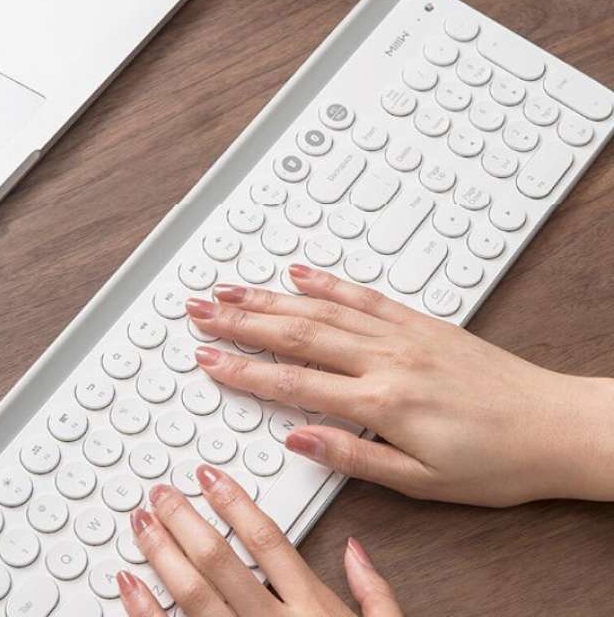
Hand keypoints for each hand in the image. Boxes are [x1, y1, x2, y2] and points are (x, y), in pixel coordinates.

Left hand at [117, 465, 402, 616]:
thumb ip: (376, 593)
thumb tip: (355, 548)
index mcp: (313, 611)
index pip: (267, 540)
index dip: (234, 503)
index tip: (208, 477)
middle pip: (221, 560)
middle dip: (185, 520)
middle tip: (160, 493)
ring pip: (195, 596)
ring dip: (163, 555)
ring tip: (141, 524)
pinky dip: (147, 613)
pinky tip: (128, 589)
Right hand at [186, 265, 613, 505]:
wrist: (553, 426)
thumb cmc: (494, 460)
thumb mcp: (420, 480)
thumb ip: (352, 454)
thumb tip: (298, 436)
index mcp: (380, 401)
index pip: (292, 382)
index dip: (243, 370)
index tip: (208, 358)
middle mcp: (384, 357)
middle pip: (295, 333)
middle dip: (240, 321)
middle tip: (201, 309)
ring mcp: (400, 333)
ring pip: (321, 308)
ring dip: (270, 297)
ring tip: (232, 289)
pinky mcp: (418, 321)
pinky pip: (363, 295)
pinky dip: (326, 282)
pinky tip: (299, 273)